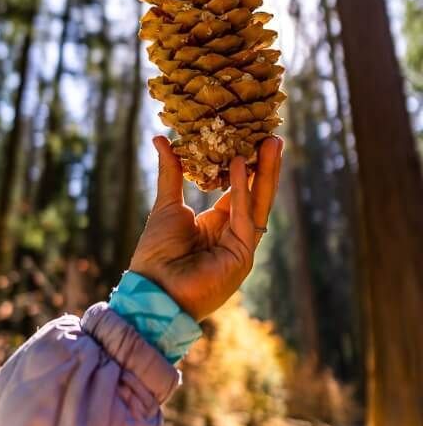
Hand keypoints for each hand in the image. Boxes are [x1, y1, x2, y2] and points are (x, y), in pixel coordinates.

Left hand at [129, 135, 282, 320]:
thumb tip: (161, 138)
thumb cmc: (156, 252)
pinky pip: (244, 217)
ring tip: (270, 142)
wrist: (153, 290)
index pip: (238, 192)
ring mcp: (240, 246)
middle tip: (272, 136)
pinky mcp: (242, 255)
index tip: (251, 139)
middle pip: (254, 195)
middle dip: (265, 166)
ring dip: (265, 173)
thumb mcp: (167, 204)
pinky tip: (241, 165)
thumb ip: (171, 171)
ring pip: (257, 203)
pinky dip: (242, 190)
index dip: (246, 167)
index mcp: (215, 226)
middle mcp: (231, 235)